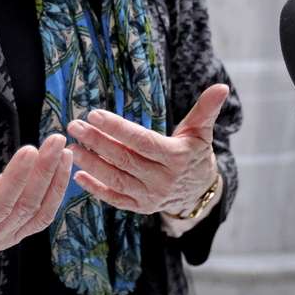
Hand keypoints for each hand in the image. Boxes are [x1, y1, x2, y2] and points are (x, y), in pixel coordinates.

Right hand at [0, 135, 71, 261]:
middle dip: (42, 172)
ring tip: (63, 149)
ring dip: (54, 180)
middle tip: (54, 140)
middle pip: (23, 206)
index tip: (29, 150)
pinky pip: (42, 216)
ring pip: (37, 212)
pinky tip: (63, 165)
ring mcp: (6, 238)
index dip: (14, 180)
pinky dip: (56, 191)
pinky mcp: (16, 233)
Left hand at [67, 83, 227, 215]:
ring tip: (72, 147)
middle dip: (97, 141)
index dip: (118, 128)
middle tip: (74, 126)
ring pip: (116, 179)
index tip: (94, 114)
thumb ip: (206, 109)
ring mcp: (150, 196)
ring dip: (91, 164)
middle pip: (124, 158)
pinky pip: (115, 198)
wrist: (199, 191)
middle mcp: (162, 179)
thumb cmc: (195, 153)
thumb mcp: (201, 131)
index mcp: (176, 157)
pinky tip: (78, 175)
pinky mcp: (140, 207)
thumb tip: (221, 86)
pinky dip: (96, 189)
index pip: (142, 141)